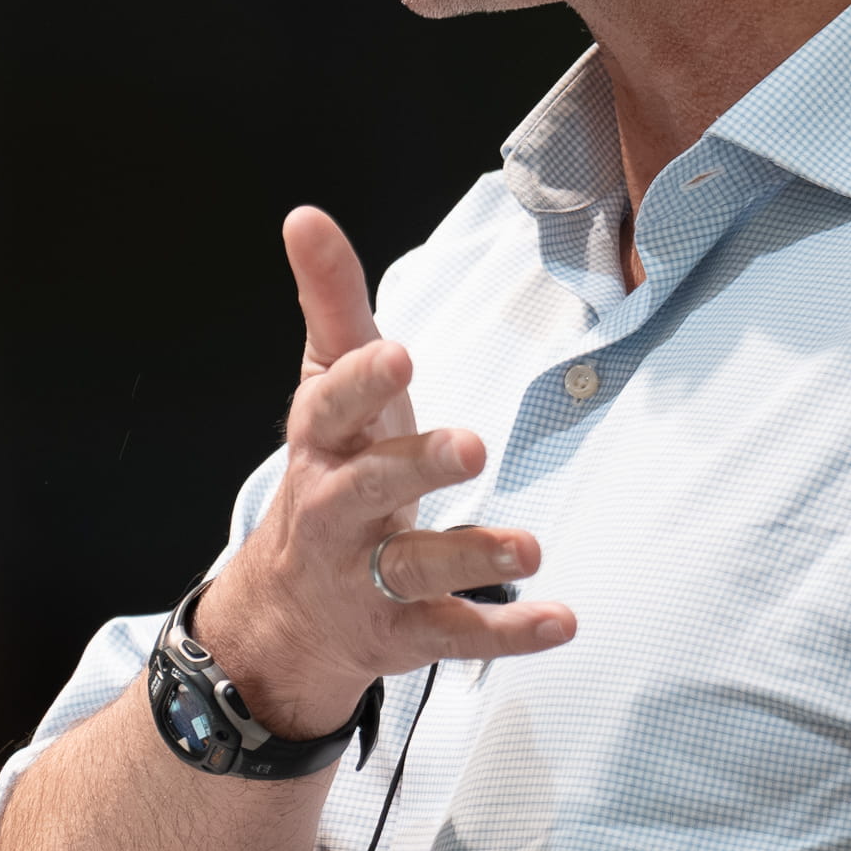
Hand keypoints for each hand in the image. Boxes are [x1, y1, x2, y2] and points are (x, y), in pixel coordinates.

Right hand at [189, 207, 578, 736]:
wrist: (290, 609)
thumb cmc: (333, 468)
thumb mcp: (328, 386)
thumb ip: (331, 303)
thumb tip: (305, 215)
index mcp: (322, 443)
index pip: (332, 408)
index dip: (363, 383)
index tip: (401, 354)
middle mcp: (336, 511)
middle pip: (370, 488)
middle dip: (417, 467)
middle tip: (473, 446)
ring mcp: (366, 578)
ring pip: (413, 568)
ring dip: (471, 556)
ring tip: (529, 549)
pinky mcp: (402, 633)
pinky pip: (453, 634)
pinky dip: (505, 633)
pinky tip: (560, 620)